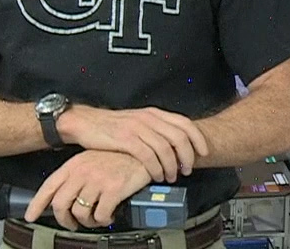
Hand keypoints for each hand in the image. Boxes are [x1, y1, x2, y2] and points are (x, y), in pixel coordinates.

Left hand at [24, 150, 152, 229]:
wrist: (142, 150)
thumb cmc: (118, 156)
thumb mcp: (91, 160)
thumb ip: (77, 176)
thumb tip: (67, 197)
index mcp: (74, 165)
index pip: (49, 187)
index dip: (37, 204)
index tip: (30, 216)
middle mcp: (82, 172)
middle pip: (61, 205)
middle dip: (66, 221)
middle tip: (74, 224)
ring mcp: (97, 181)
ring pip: (80, 213)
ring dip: (88, 222)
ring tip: (97, 219)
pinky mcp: (113, 190)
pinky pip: (101, 215)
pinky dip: (104, 219)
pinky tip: (110, 214)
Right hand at [59, 105, 209, 182]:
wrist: (85, 122)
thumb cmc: (111, 127)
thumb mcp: (137, 122)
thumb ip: (155, 130)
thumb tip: (175, 145)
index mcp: (153, 113)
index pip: (184, 123)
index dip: (198, 138)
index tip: (204, 152)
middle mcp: (148, 118)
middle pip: (179, 137)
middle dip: (187, 156)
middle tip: (187, 170)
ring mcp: (137, 128)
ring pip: (165, 149)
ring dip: (172, 166)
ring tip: (171, 177)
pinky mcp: (125, 140)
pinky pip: (148, 156)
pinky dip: (156, 168)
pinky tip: (156, 176)